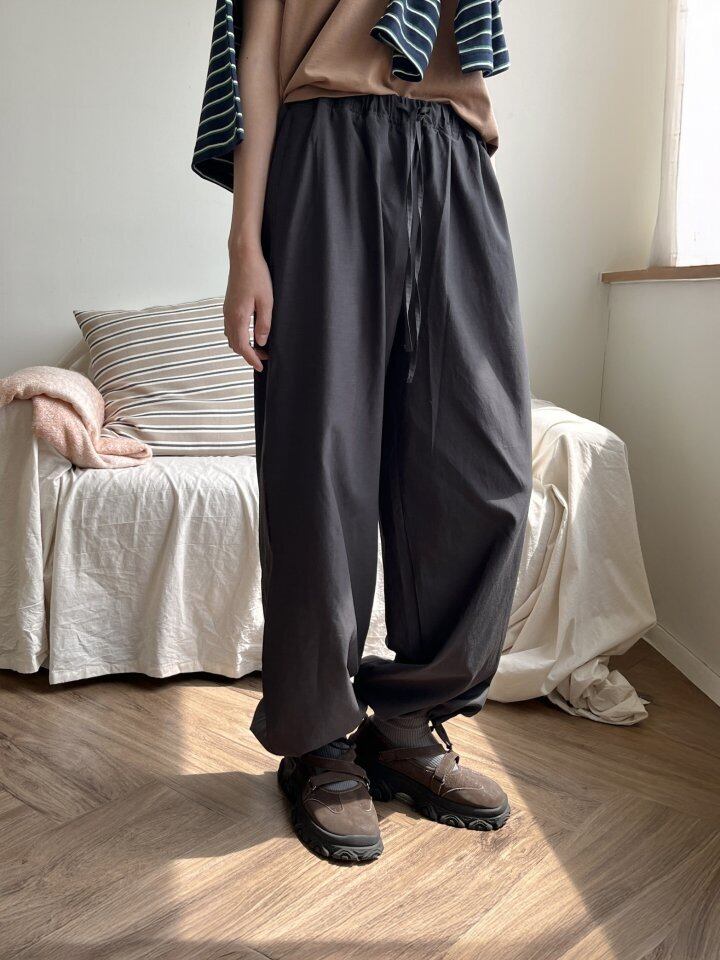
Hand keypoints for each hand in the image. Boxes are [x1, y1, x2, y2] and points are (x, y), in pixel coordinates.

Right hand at [223, 242, 272, 371]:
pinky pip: (230, 327)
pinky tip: (250, 334)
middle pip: (235, 344)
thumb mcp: (267, 301)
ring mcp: (227, 310)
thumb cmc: (257, 276)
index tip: (261, 367)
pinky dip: (239, 336)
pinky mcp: (228, 305)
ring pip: (231, 336)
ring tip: (259, 348)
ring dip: (243, 345)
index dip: (252, 359)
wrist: (243, 256)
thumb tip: (262, 342)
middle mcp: (229, 316)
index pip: (242, 347)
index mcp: (238, 317)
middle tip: (265, 358)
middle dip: (249, 354)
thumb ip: (264, 324)